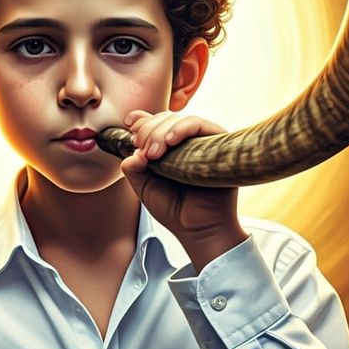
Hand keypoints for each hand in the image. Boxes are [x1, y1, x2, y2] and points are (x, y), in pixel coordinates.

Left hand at [119, 108, 241, 246]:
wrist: (198, 229)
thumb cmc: (174, 210)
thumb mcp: (145, 187)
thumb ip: (134, 168)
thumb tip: (130, 152)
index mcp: (172, 148)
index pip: (157, 123)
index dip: (142, 121)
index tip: (129, 124)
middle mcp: (189, 141)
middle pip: (166, 119)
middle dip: (148, 130)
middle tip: (141, 149)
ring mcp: (204, 141)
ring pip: (180, 120)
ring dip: (161, 132)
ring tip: (152, 153)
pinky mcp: (219, 143)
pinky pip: (200, 125)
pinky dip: (182, 128)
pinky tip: (170, 141)